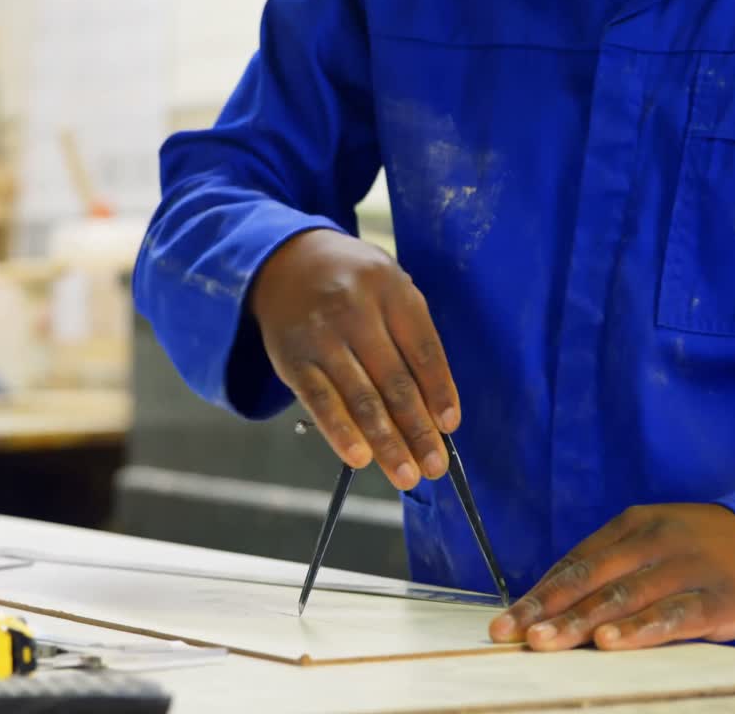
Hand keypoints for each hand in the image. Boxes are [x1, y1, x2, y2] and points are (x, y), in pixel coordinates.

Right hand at [250, 229, 458, 489]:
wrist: (284, 260)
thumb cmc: (352, 284)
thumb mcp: (388, 287)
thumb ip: (410, 334)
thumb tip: (435, 407)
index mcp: (390, 290)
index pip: (422, 349)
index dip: (439, 390)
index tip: (450, 427)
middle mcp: (356, 311)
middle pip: (394, 380)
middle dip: (417, 430)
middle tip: (435, 467)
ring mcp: (321, 336)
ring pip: (359, 397)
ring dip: (386, 442)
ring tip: (406, 475)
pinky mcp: (292, 358)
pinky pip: (319, 401)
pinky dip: (340, 432)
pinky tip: (359, 458)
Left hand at [489, 504, 734, 650]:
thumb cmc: (700, 550)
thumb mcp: (653, 543)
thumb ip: (610, 567)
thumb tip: (550, 604)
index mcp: (631, 525)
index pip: (574, 564)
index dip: (537, 595)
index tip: (505, 623)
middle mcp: (654, 541)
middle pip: (590, 579)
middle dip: (546, 609)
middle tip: (513, 633)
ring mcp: (687, 567)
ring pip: (624, 597)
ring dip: (581, 621)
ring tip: (546, 641)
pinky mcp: (719, 596)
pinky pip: (674, 615)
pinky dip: (639, 629)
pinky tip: (610, 644)